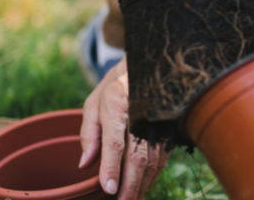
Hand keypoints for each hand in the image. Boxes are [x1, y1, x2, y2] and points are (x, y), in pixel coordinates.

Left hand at [79, 59, 167, 199]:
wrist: (150, 65)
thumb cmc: (116, 86)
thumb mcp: (95, 103)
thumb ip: (89, 133)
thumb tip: (85, 164)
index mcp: (118, 104)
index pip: (115, 142)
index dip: (111, 167)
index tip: (108, 189)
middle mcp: (141, 114)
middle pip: (138, 156)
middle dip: (130, 185)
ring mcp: (158, 121)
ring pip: (153, 159)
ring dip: (143, 184)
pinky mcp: (168, 128)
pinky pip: (161, 157)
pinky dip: (152, 175)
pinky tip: (143, 186)